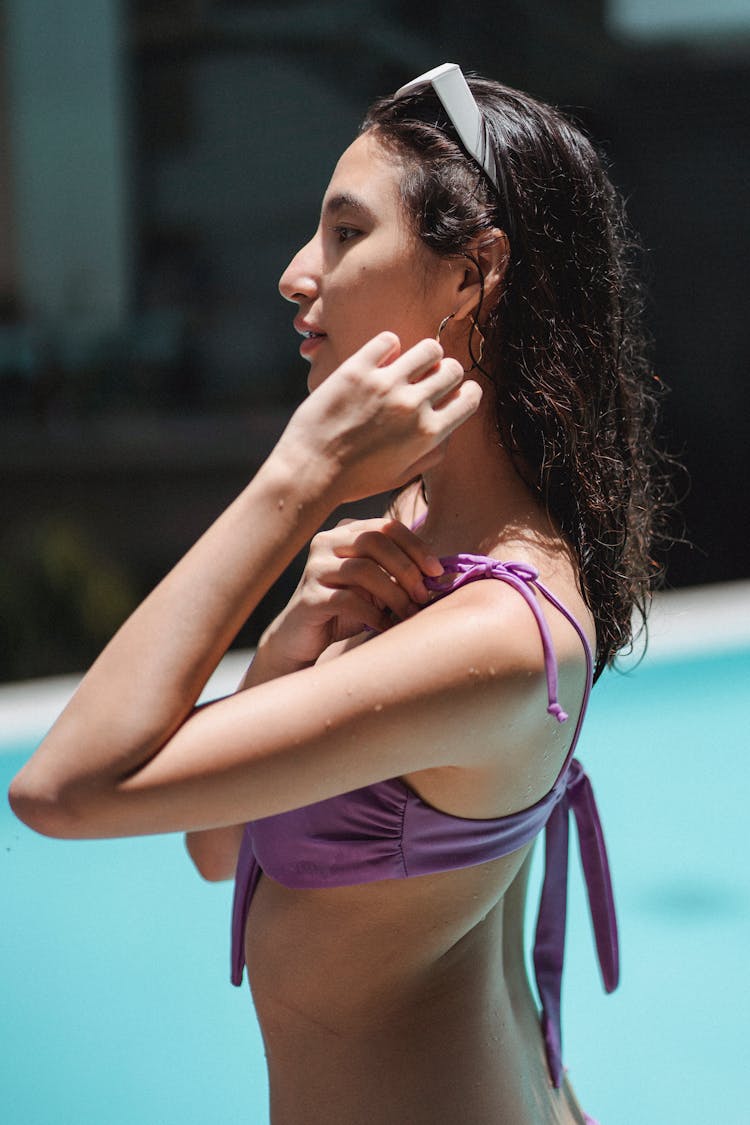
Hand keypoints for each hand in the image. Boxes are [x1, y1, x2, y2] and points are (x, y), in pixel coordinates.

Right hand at [252, 517, 443, 675]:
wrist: (303, 638)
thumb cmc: (346, 609)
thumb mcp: (376, 585)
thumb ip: (399, 572)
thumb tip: (441, 573)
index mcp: (344, 532)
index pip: (385, 526)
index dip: (416, 546)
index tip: (437, 571)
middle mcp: (326, 543)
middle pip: (373, 541)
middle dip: (406, 568)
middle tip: (424, 595)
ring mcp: (314, 569)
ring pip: (362, 570)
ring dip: (394, 594)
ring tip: (409, 613)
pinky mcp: (309, 598)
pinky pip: (347, 600)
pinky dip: (374, 614)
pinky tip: (385, 626)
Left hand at [275, 332, 481, 503]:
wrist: (309, 472)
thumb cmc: (355, 480)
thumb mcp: (402, 476)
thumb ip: (433, 453)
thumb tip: (449, 429)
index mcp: (428, 434)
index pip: (470, 397)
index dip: (465, 393)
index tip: (453, 393)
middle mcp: (412, 406)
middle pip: (452, 369)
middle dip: (445, 372)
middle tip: (427, 379)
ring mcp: (385, 384)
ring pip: (428, 348)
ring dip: (423, 355)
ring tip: (407, 365)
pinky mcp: (356, 370)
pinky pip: (389, 340)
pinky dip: (389, 347)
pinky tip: (379, 360)